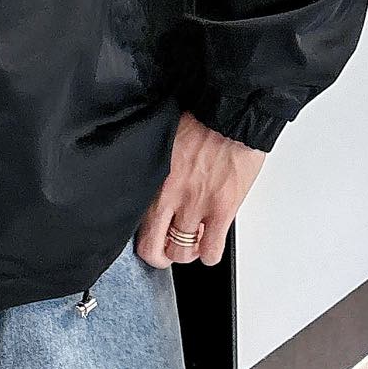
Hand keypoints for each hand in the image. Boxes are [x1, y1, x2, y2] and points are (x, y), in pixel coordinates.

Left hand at [134, 110, 267, 268]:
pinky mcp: (222, 210)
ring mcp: (196, 206)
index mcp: (154, 178)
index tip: (149, 234)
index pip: (135, 223)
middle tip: (167, 250)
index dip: (143, 236)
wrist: (231, 114)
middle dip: (160, 254)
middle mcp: (171, 196)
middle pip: (154, 248)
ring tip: (192, 243)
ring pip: (183, 253)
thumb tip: (156, 180)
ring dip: (187, 252)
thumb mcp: (165, 142)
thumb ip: (158, 168)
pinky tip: (211, 243)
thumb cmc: (202, 119)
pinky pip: (211, 251)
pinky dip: (210, 253)